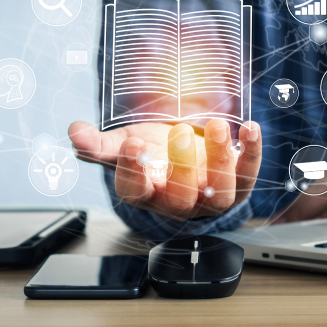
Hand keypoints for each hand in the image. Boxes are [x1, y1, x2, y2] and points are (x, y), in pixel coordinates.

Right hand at [68, 119, 261, 219]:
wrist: (186, 153)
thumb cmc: (153, 152)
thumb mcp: (125, 144)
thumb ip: (100, 143)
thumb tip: (74, 132)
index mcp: (146, 191)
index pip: (135, 192)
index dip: (133, 171)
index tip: (132, 144)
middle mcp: (178, 200)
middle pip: (180, 198)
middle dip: (182, 168)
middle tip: (178, 133)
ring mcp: (210, 195)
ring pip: (219, 194)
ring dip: (220, 161)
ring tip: (216, 126)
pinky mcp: (237, 184)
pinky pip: (248, 175)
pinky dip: (252, 154)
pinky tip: (250, 129)